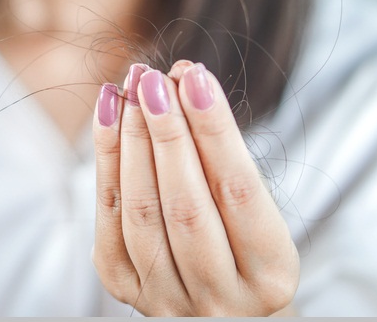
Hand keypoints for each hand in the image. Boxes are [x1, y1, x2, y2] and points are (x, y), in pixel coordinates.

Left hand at [91, 61, 298, 315]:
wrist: (217, 296)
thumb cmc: (243, 240)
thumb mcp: (255, 209)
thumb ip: (223, 157)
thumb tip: (184, 82)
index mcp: (269, 278)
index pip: (238, 192)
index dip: (214, 130)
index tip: (196, 77)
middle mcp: (220, 300)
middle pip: (185, 205)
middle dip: (166, 132)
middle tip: (155, 79)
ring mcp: (168, 299)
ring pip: (141, 212)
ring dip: (132, 140)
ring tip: (133, 89)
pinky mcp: (125, 287)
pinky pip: (109, 219)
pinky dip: (107, 160)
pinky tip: (109, 115)